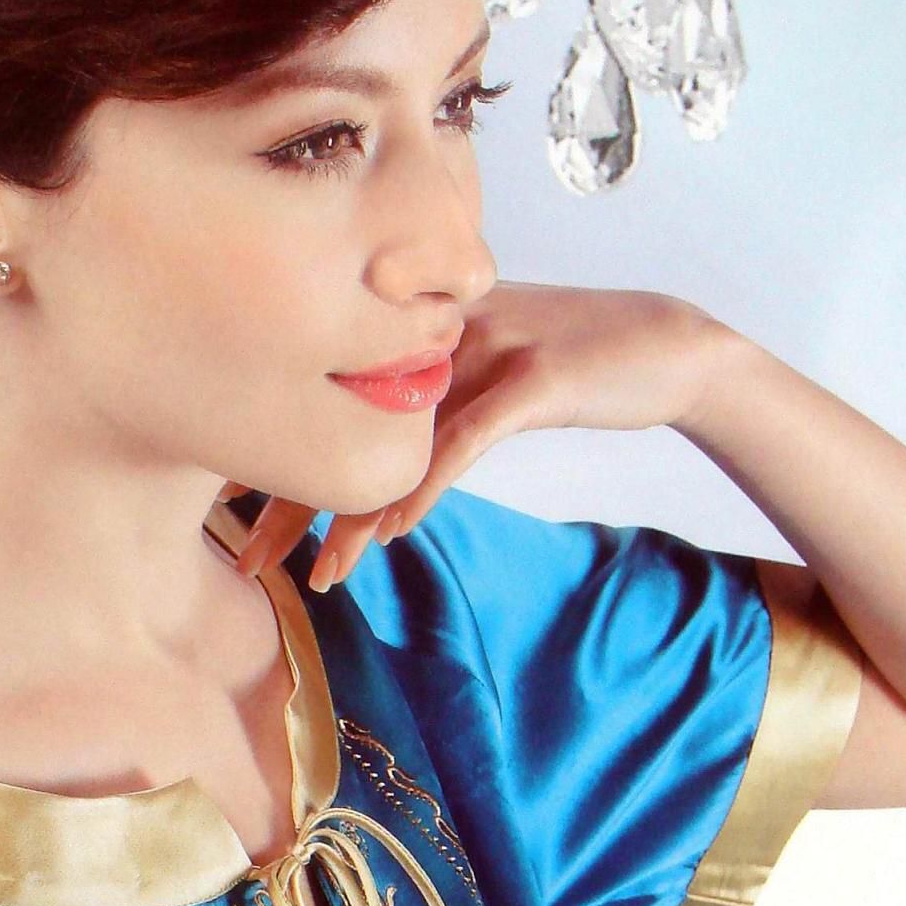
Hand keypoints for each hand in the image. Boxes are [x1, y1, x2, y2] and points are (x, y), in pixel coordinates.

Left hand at [234, 282, 729, 589]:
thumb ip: (434, 404)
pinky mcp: (535, 380)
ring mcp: (488, 349)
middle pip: (344, 419)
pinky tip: (389, 531)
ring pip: (397, 442)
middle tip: (247, 559)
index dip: (279, 456)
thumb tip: (378, 461)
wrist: (672, 349)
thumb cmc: (580, 369)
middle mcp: (441, 332)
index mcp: (419, 331)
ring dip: (351, 514)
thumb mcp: (491, 379)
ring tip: (319, 574)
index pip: (330, 397)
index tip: (234, 514)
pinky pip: (464, 442)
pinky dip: (424, 488)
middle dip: (291, 496)